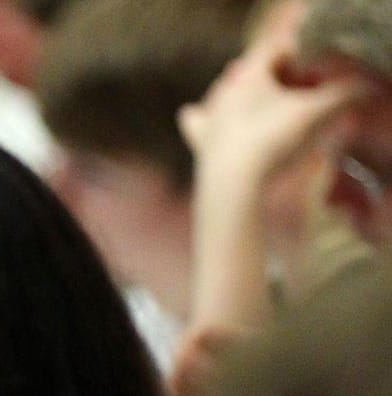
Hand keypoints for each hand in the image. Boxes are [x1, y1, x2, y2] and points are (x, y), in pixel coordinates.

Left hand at [180, 28, 367, 198]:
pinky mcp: (199, 140)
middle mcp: (224, 88)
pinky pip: (196, 119)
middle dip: (277, 78)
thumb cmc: (274, 141)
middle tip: (298, 92)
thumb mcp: (315, 113)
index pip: (276, 50)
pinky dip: (202, 116)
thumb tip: (358, 89)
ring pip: (226, 91)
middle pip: (253, 71)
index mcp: (250, 73)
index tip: (315, 76)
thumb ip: (340, 96)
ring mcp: (208, 114)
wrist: (235, 186)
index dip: (299, 58)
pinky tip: (203, 117)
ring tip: (266, 108)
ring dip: (246, 95)